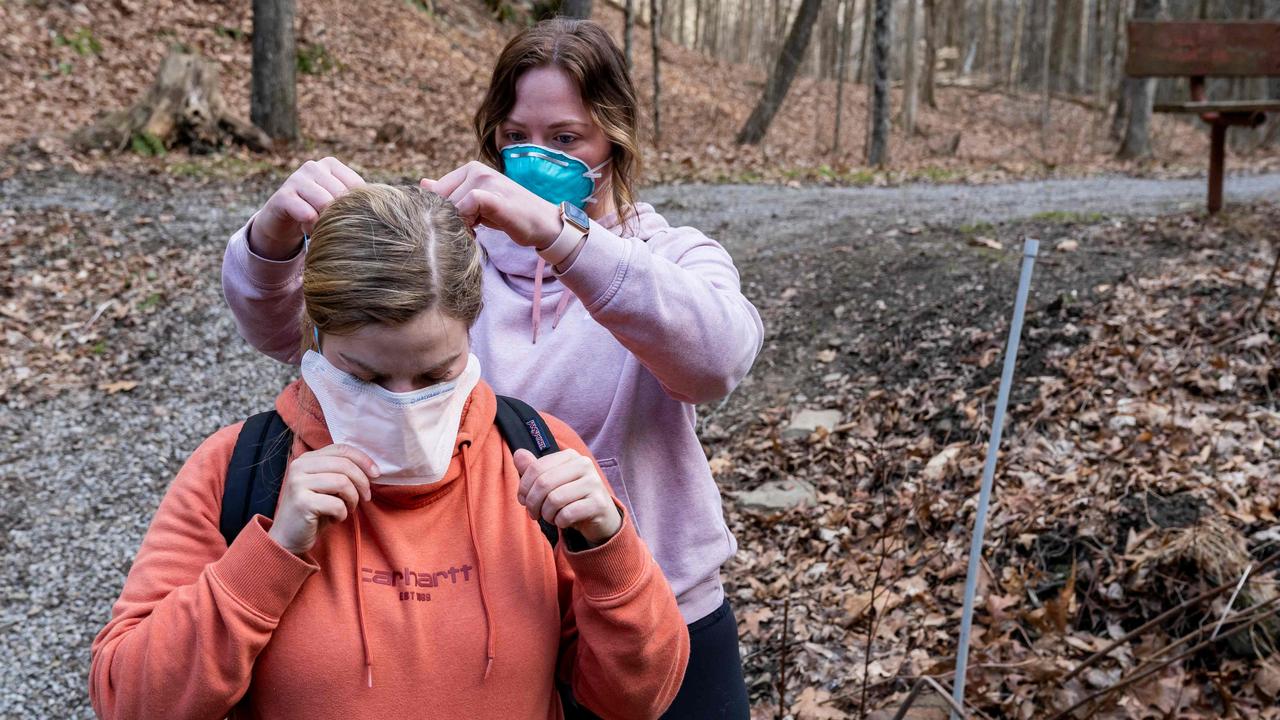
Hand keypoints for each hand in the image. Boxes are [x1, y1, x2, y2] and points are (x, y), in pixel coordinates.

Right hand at [249, 157, 364, 259]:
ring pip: (325, 203)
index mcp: (331, 165)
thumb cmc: (318, 211)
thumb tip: (385, 204)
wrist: (282, 222)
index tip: (348, 216)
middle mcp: (313, 166)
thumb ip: (358, 199)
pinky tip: (307, 228)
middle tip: (333, 224)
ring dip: (326, 222)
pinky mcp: (282, 196)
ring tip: (321, 226)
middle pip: (342, 195)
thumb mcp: (338, 202)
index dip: (356, 207)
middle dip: (340, 215)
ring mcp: (296, 179)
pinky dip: (311, 226)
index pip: (357, 186)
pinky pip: (307, 214)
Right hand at [267, 444, 378, 555]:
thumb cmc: (314, 512)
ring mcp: (298, 483)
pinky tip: (335, 519)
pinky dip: (342, 514)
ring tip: (348, 509)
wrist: (288, 538)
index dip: (363, 460)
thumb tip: (372, 469)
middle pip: (345, 464)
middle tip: (366, 498)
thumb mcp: (327, 486)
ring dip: (353, 499)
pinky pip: (336, 504)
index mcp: (307, 458)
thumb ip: (341, 472)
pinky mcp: (301, 502)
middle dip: (362, 482)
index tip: (376, 474)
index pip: (341, 449)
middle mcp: (299, 466)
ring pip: (343, 482)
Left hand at [420, 161, 562, 249]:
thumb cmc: (510, 214)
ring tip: (475, 230)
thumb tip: (423, 184)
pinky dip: (467, 222)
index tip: (458, 224)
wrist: (543, 224)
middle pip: (442, 200)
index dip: (442, 213)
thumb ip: (452, 193)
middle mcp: (477, 169)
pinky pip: (467, 206)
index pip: (438, 192)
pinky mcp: (494, 196)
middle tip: (469, 230)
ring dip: (459, 224)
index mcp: (471, 168)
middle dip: (450, 219)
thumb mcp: (477, 202)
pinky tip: (477, 231)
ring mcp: (486, 180)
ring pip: (452, 205)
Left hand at [514, 448, 621, 545]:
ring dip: (546, 514)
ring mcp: (594, 483)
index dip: (524, 487)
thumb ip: (534, 469)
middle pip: (544, 483)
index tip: (523, 499)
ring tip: (549, 517)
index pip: (536, 468)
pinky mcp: (599, 503)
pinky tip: (562, 521)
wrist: (600, 516)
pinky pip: (567, 514)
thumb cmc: (572, 497)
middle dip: (533, 503)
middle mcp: (584, 465)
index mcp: (570, 456)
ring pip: (554, 499)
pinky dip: (559, 522)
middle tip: (533, 513)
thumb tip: (518, 454)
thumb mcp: (552, 482)